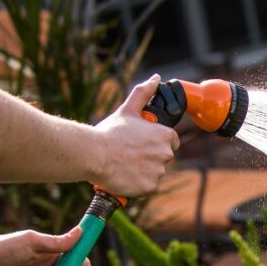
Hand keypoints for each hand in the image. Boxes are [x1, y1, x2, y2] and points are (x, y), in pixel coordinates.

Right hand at [90, 74, 180, 196]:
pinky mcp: (150, 186)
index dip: (158, 141)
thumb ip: (143, 93)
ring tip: (124, 163)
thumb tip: (156, 78)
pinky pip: (147, 185)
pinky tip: (125, 175)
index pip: (172, 141)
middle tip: (129, 153)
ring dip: (143, 170)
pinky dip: (138, 183)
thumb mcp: (127, 110)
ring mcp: (159, 171)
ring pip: (155, 172)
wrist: (94, 154)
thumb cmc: (110, 132)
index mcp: (164, 136)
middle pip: (163, 157)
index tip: (145, 143)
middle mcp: (165, 154)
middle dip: (149, 156)